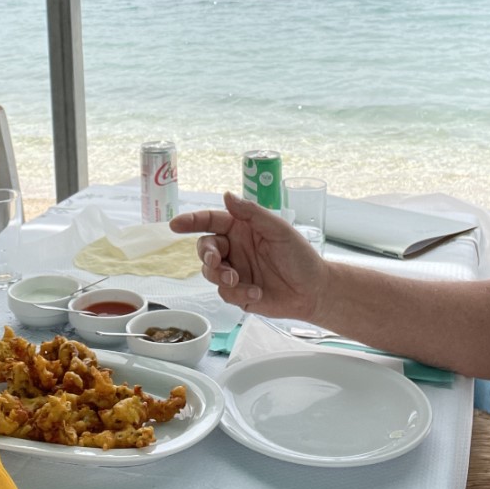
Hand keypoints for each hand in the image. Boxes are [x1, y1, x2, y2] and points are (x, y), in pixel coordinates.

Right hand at [170, 191, 329, 317]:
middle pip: (204, 247)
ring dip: (220, 275)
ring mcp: (235, 270)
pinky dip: (237, 292)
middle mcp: (234, 248)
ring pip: (209, 271)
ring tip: (238, 279)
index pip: (210, 221)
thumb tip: (226, 195)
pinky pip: (224, 292)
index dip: (191, 221)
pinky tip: (257, 292)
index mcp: (241, 228)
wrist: (313, 291)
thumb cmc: (300, 256)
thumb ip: (252, 213)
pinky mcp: (238, 293)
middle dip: (206, 254)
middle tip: (217, 261)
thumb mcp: (278, 229)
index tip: (176, 225)